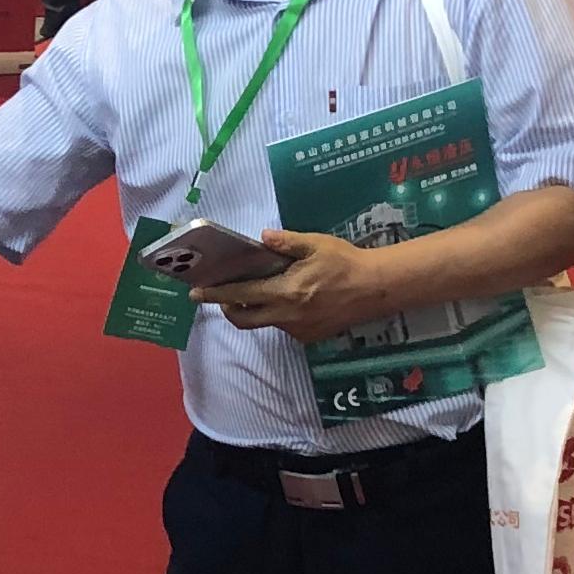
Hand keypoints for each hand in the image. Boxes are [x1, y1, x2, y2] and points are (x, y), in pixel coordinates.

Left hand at [191, 229, 386, 343]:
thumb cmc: (345, 262)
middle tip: (223, 295)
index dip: (215, 295)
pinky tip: (288, 299)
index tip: (195, 293)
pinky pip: (283, 327)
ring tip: (260, 291)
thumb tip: (261, 236)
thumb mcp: (315, 244)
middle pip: (244, 319)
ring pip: (264, 322)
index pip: (240, 296)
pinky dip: (277, 315)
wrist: (378, 288)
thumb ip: (285, 242)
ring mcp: (299, 330)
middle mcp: (288, 315)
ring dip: (255, 310)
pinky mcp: (310, 337)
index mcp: (285, 292)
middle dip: (227, 309)